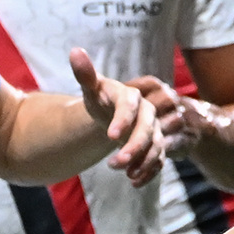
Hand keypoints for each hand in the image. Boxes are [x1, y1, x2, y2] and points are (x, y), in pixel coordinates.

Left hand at [73, 49, 165, 177]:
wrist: (114, 113)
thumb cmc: (102, 98)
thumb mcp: (92, 88)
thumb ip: (85, 74)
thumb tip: (75, 51)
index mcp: (131, 96)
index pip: (130, 106)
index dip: (123, 120)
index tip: (110, 137)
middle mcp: (148, 112)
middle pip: (147, 129)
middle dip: (133, 147)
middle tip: (114, 164)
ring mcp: (154, 130)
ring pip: (156, 146)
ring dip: (142, 162)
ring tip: (124, 174)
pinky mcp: (156, 146)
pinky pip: (159, 160)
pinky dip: (149, 172)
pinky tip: (134, 182)